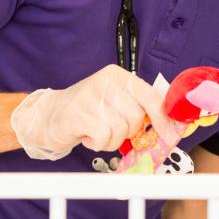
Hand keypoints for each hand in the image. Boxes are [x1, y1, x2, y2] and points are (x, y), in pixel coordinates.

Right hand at [10, 65, 183, 159]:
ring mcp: (90, 95)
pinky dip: (98, 143)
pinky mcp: (78, 113)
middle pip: (136, 117)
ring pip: (121, 130)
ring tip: (96, 131)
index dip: (164, 119)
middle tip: (111, 129)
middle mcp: (106, 81)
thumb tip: (170, 128)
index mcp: (119, 76)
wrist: (48, 116)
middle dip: (127, 132)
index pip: (151, 96)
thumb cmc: (87, 112)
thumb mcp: (115, 102)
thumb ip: (139, 108)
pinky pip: (104, 137)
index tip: (171, 135)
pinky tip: (87, 135)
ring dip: (111, 139)